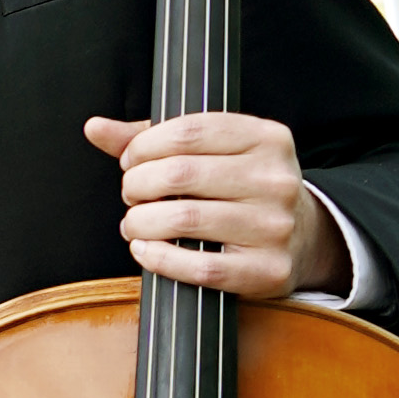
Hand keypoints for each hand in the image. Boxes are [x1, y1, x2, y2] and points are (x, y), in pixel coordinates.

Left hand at [85, 110, 344, 302]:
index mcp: (266, 138)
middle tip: (130, 194)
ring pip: (184, 219)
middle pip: (180, 174)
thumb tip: (95, 127)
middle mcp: (276, 178)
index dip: (144, 147)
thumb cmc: (242, 189)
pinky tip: (145, 250)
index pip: (187, 131)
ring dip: (141, 223)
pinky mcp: (268, 269)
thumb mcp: (211, 152)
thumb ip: (151, 137)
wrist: (303, 239)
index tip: (129, 161)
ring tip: (135, 224)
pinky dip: (160, 259)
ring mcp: (275, 226)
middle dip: (137, 185)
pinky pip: (199, 266)